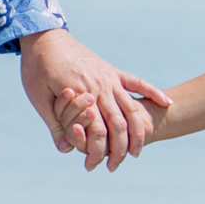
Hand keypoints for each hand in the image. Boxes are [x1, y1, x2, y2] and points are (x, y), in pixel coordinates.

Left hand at [18, 29, 173, 172]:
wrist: (44, 37)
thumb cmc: (37, 68)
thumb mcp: (38, 97)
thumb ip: (54, 123)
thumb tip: (64, 149)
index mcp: (80, 94)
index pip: (96, 130)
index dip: (96, 151)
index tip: (93, 166)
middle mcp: (99, 86)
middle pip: (118, 123)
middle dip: (119, 149)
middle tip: (115, 166)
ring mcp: (109, 78)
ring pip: (131, 108)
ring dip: (138, 131)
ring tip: (137, 151)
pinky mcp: (112, 71)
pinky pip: (137, 82)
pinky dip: (153, 92)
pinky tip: (167, 103)